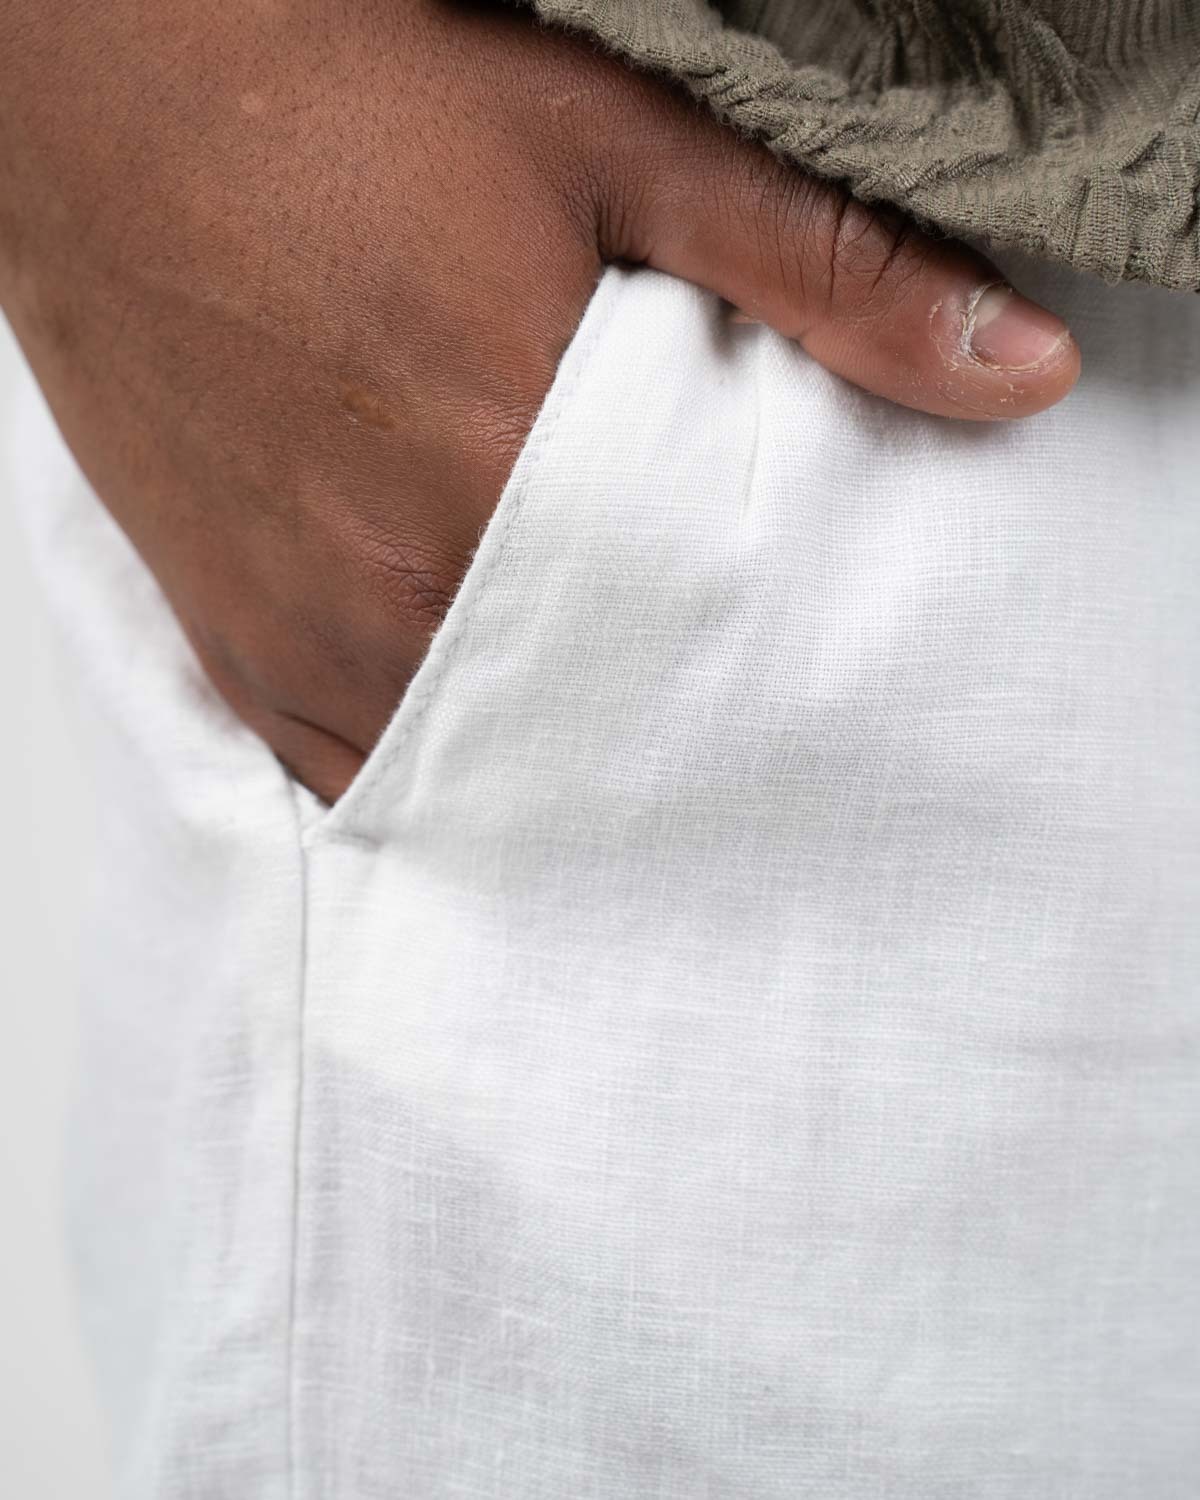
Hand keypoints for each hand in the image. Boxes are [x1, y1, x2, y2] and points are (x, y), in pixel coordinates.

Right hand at [0, 0, 1078, 802]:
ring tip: (604, 719)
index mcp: (501, 479)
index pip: (694, 668)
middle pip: (586, 734)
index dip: (764, 686)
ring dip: (546, 753)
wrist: (90, 87)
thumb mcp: (611, 143)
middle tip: (716, 712)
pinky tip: (479, 713)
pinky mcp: (229, 639)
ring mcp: (295, 629)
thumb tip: (1019, 372)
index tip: (801, 692)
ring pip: (467, 766)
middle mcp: (388, 589)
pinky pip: (350, 766)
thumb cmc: (337, 91)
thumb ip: (822, 270)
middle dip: (662, 728)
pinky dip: (430, 757)